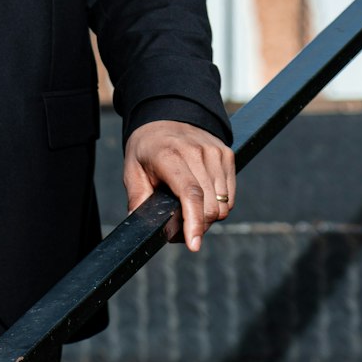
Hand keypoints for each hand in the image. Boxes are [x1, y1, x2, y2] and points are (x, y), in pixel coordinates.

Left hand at [123, 120, 234, 251]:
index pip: (190, 193)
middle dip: (197, 225)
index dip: (194, 222)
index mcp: (169, 155)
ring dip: (208, 216)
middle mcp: (196, 152)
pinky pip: (230, 196)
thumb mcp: (132, 169)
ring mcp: (215, 152)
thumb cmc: (147, 148)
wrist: (166, 116)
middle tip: (180, 225)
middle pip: (209, 206)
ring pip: (223, 205)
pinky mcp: (227, 154)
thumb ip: (137, 197)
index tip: (193, 245)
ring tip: (189, 208)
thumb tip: (141, 224)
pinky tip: (201, 196)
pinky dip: (218, 204)